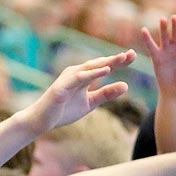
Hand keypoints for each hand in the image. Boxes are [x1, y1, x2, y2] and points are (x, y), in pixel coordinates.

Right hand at [20, 50, 135, 136]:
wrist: (41, 121)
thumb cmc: (63, 111)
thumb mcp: (90, 103)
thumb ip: (107, 94)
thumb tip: (126, 85)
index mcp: (83, 76)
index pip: (104, 66)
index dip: (118, 62)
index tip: (134, 56)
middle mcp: (76, 73)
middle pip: (99, 64)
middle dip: (115, 59)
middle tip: (132, 54)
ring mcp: (68, 78)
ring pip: (90, 68)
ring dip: (106, 63)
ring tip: (122, 59)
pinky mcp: (62, 86)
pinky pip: (79, 78)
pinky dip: (93, 73)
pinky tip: (106, 71)